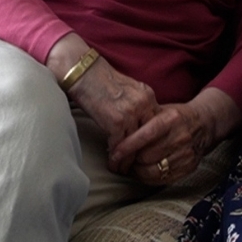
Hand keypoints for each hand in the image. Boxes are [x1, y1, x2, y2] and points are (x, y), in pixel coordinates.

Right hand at [46, 33, 157, 159]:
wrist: (83, 73)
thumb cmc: (101, 81)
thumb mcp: (128, 89)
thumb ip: (138, 104)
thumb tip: (142, 123)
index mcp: (148, 94)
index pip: (157, 122)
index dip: (152, 138)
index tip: (147, 150)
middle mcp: (143, 103)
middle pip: (150, 134)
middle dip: (144, 151)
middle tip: (139, 165)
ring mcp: (131, 112)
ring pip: (136, 143)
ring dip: (129, 158)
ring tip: (124, 169)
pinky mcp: (117, 121)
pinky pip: (120, 145)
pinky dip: (116, 156)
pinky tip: (112, 162)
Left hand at [108, 88, 241, 184]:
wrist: (205, 123)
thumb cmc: (176, 116)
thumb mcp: (161, 110)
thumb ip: (142, 119)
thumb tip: (116, 131)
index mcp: (172, 118)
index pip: (144, 136)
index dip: (126, 147)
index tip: (113, 154)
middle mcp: (180, 136)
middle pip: (146, 156)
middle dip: (130, 160)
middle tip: (119, 161)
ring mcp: (186, 153)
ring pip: (152, 171)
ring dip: (137, 171)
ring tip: (130, 166)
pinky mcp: (189, 166)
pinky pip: (162, 179)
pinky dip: (148, 178)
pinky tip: (142, 171)